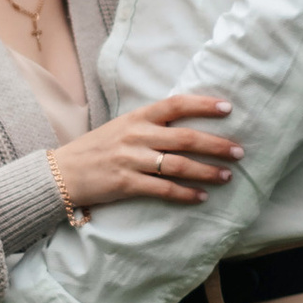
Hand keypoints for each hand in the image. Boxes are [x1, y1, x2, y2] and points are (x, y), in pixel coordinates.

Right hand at [45, 89, 241, 213]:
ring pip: (179, 165)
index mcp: (137, 117)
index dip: (203, 105)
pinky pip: (163, 190)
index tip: (228, 108)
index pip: (176, 104)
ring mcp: (132, 160)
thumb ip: (151, 124)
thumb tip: (186, 124)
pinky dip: (185, 194)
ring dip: (207, 171)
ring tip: (227, 176)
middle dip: (217, 145)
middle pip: (186, 137)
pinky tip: (201, 197)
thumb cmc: (97, 148)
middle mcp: (137, 135)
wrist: (63, 172)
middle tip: (239, 151)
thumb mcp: (123, 127)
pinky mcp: (127, 184)